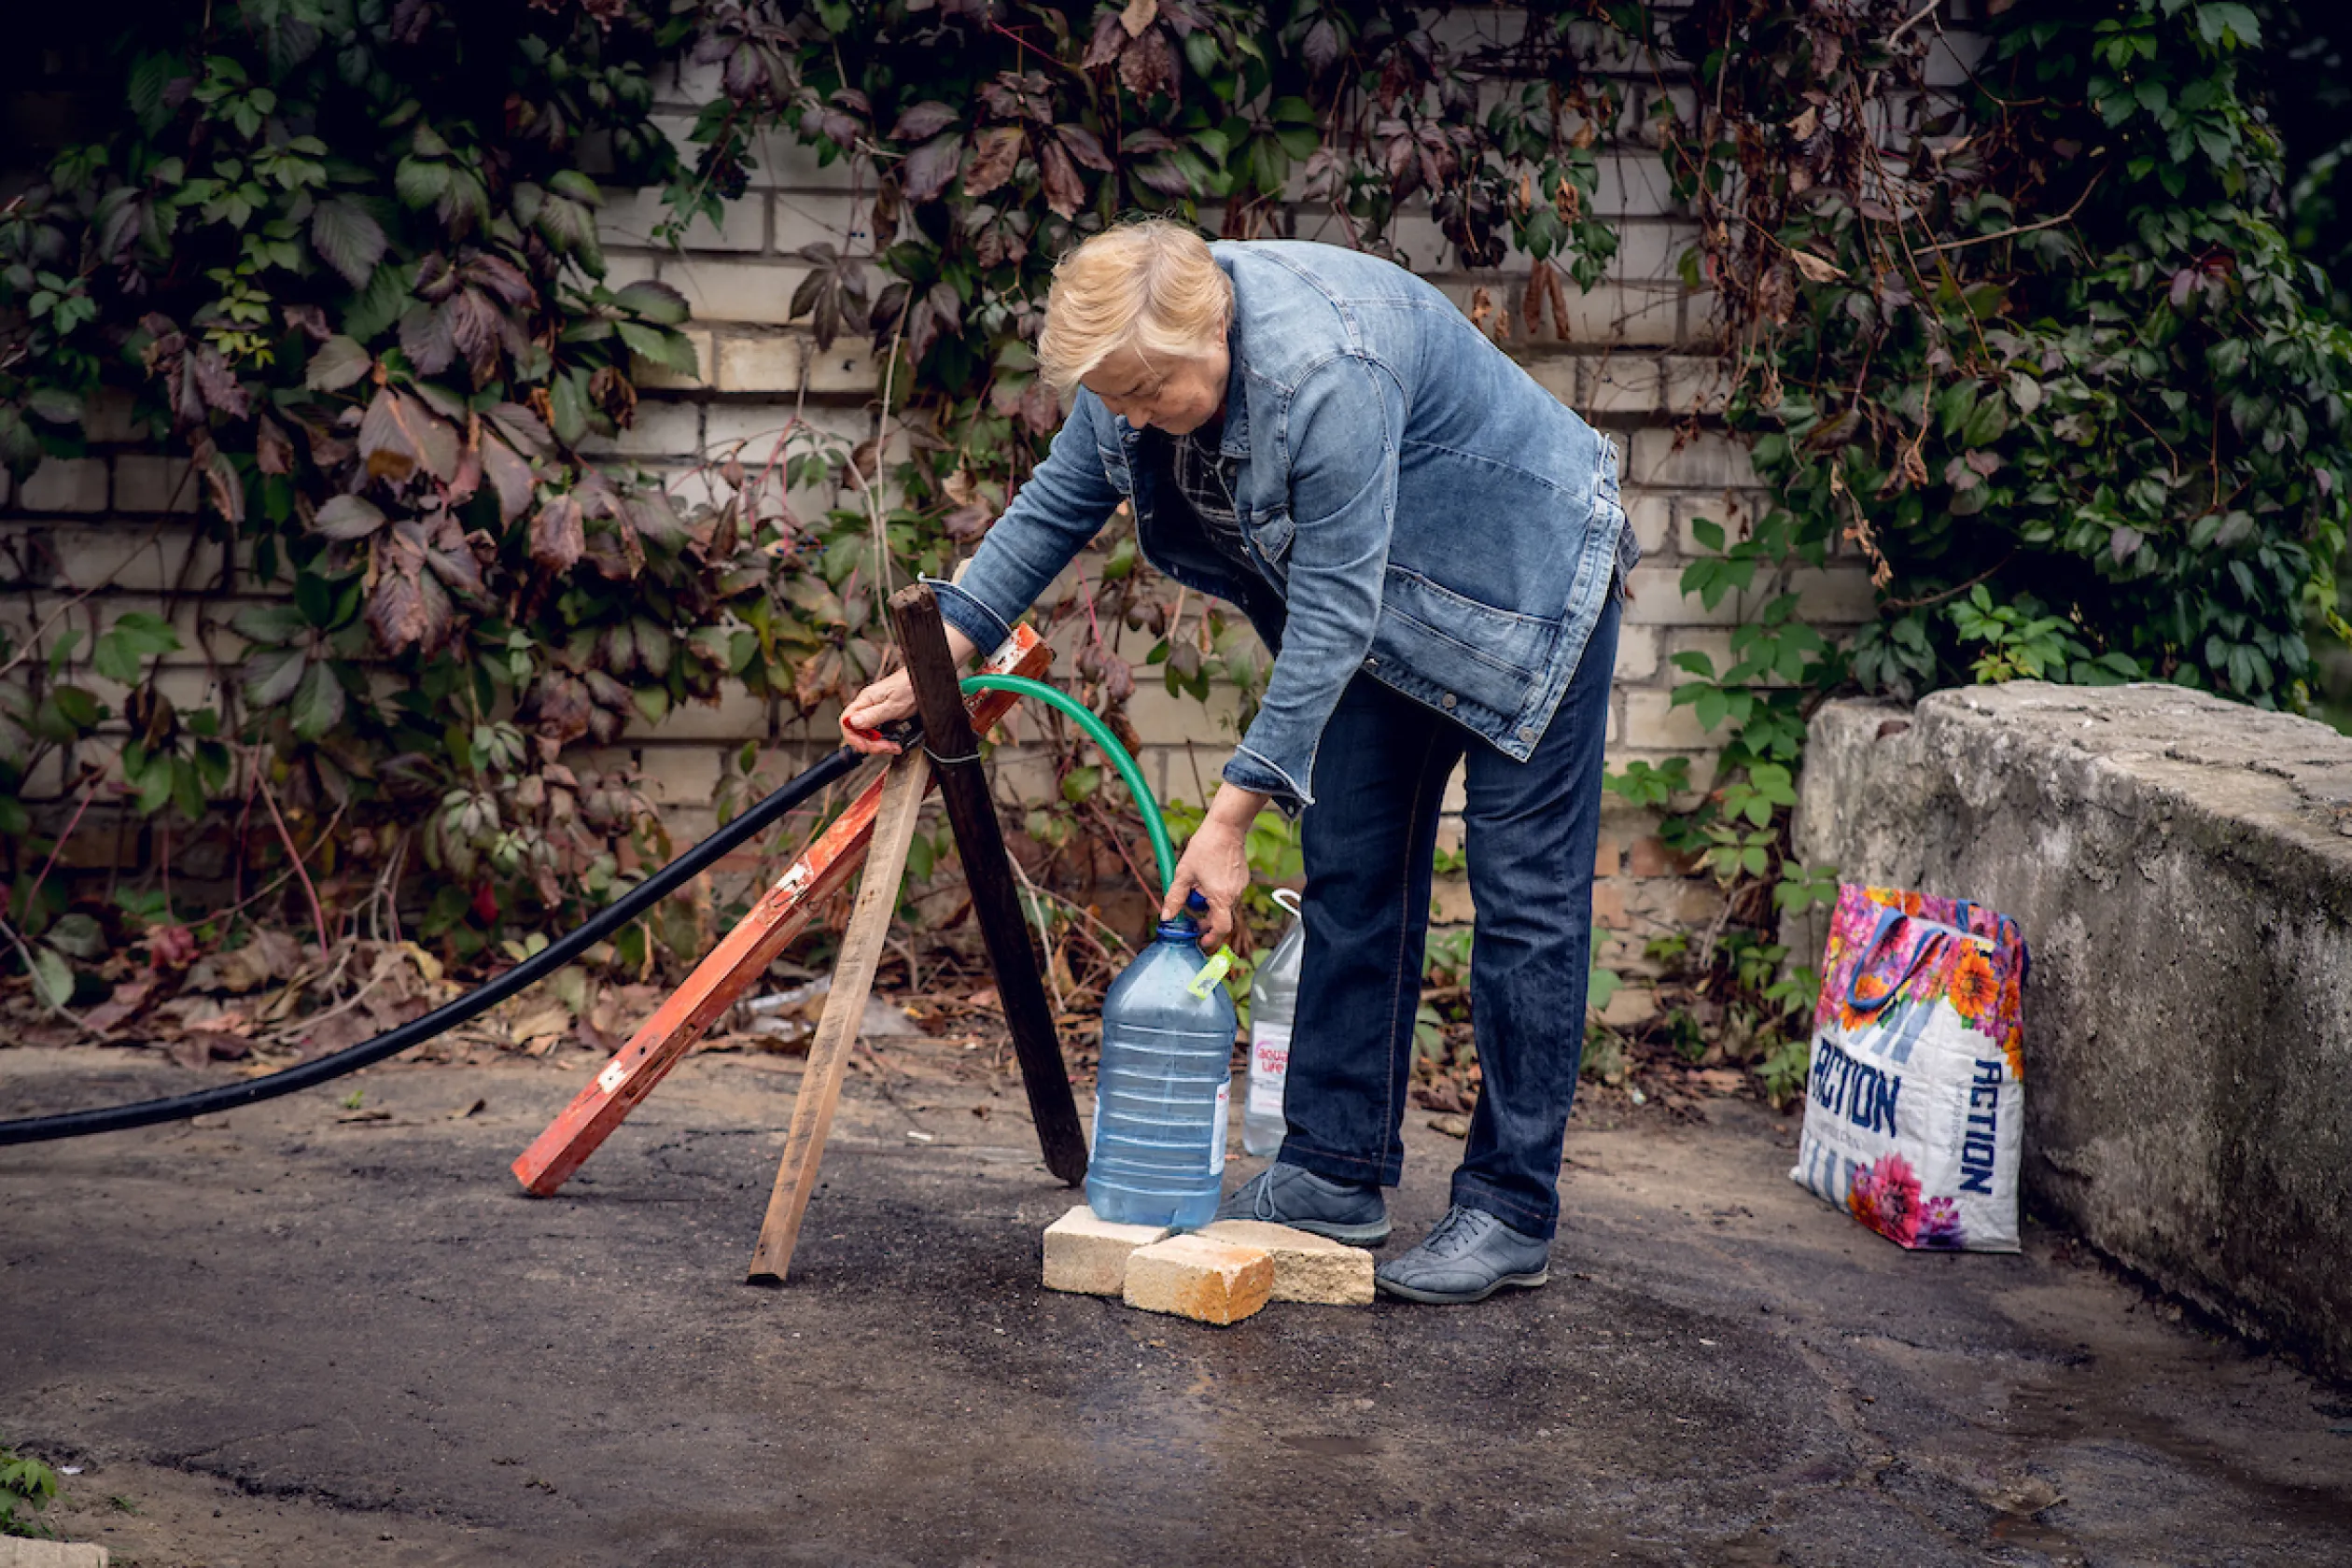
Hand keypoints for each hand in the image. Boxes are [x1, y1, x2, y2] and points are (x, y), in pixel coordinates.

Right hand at [840, 669, 914, 753]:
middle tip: (886, 747)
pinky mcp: (884, 714)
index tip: (865, 746)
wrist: (923, 678)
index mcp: (865, 700)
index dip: (853, 737)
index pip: (846, 721)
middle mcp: (867, 705)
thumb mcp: (893, 704)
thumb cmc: (910, 686)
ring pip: (868, 733)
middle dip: (871, 743)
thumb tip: (853, 723)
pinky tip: (894, 742)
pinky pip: (878, 730)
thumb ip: (873, 714)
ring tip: (893, 746)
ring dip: (879, 744)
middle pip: (858, 731)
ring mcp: (875, 710)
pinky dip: (885, 739)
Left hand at [1159, 782, 1269, 947]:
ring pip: (1224, 905)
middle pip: (1221, 917)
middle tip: (1191, 913)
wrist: (1226, 826)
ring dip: (1210, 903)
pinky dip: (1218, 893)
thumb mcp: (1183, 873)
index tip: (1201, 939)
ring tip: (1197, 885)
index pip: (1221, 928)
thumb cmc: (1205, 847)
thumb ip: (1174, 898)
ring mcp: (1241, 886)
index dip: (1211, 937)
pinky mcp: (1242, 879)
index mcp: (1221, 897)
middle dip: (1205, 918)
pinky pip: (1229, 893)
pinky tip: (1208, 876)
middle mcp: (1235, 895)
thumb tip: (1167, 916)